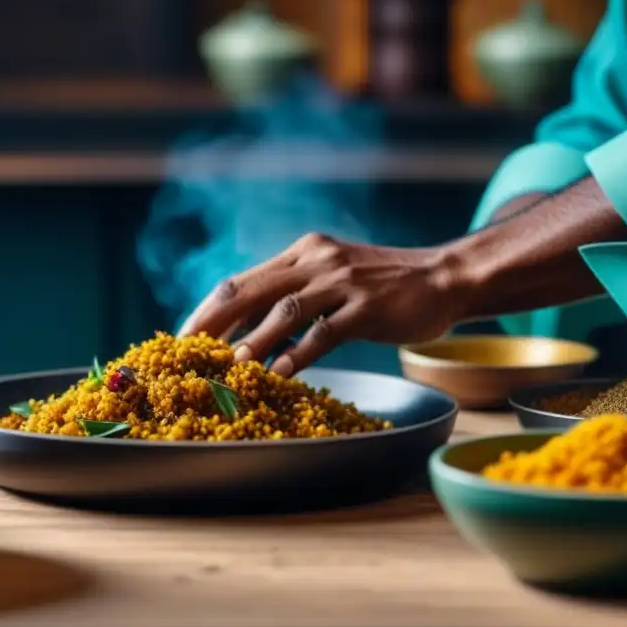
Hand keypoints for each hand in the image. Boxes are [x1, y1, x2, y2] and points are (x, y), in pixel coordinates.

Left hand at [178, 233, 463, 376]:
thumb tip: (249, 331)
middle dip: (215, 322)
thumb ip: (295, 295)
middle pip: (252, 290)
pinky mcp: (367, 308)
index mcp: (302, 253)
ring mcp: (342, 282)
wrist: (443, 277)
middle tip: (188, 351)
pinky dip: (298, 354)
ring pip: (285, 311)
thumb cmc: (382, 287)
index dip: (210, 308)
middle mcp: (317, 260)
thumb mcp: (332, 278)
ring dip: (254, 340)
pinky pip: (324, 333)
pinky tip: (280, 374)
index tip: (183, 335)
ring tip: (231, 366)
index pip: (243, 280)